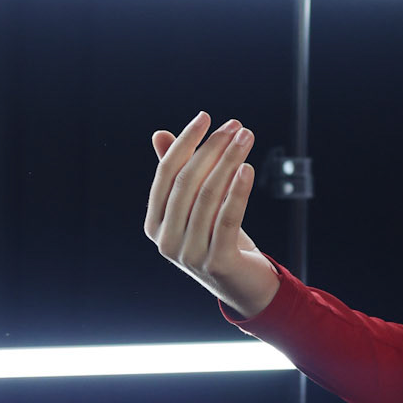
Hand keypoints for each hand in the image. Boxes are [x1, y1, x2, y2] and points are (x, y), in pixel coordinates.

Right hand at [145, 112, 280, 319]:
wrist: (244, 285)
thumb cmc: (218, 239)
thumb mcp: (198, 206)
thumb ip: (179, 175)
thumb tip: (160, 134)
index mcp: (154, 224)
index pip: (165, 174)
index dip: (184, 143)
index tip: (206, 117)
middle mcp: (165, 241)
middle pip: (187, 182)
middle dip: (212, 148)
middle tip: (236, 125)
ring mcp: (189, 254)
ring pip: (209, 196)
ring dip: (230, 161)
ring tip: (246, 138)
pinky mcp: (216, 263)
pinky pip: (227, 219)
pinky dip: (238, 191)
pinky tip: (248, 167)